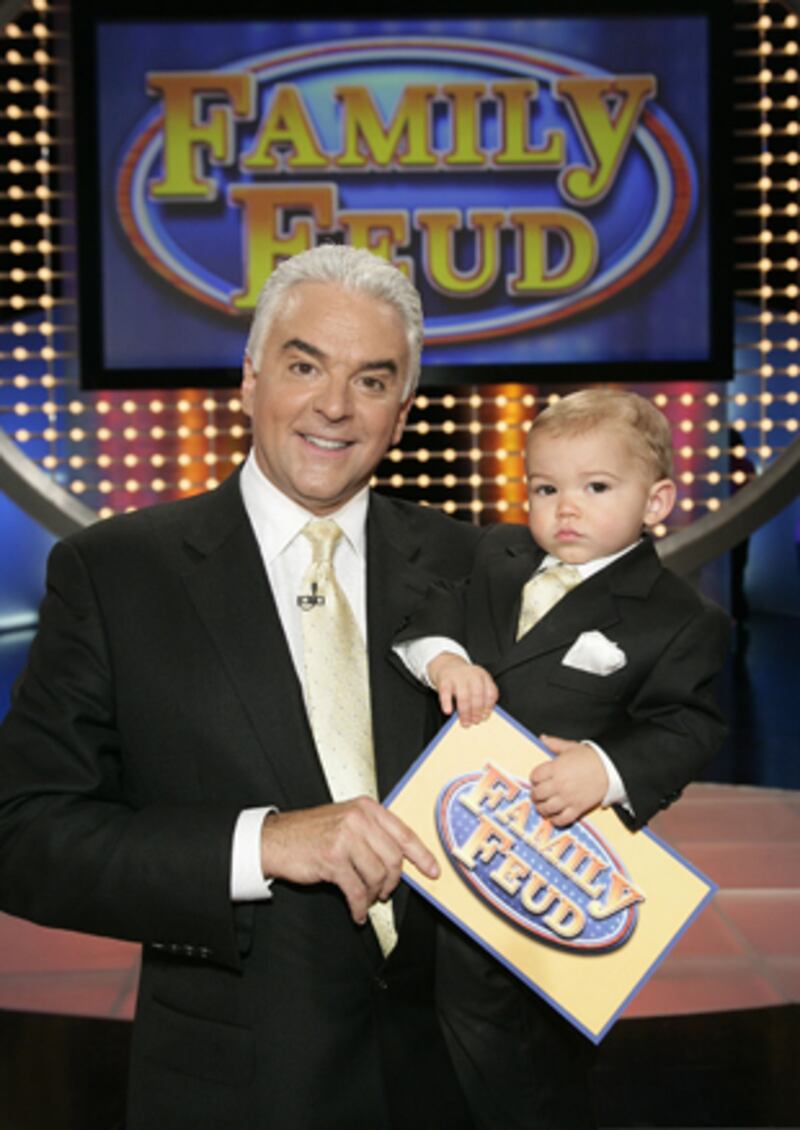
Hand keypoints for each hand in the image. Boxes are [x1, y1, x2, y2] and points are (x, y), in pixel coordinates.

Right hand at [259, 799, 438, 925]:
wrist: (275, 839)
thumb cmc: (310, 832)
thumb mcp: (346, 821)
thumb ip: (373, 834)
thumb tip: (400, 859)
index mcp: (366, 808)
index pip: (404, 833)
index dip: (422, 855)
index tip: (432, 870)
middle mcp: (358, 819)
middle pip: (394, 858)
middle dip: (392, 881)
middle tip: (385, 892)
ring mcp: (345, 837)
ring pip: (377, 875)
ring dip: (374, 894)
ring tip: (367, 900)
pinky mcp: (332, 859)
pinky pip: (357, 890)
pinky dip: (359, 906)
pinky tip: (357, 911)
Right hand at [426, 652, 497, 725]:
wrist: (447, 666)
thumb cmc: (465, 680)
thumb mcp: (477, 684)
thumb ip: (481, 698)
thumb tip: (482, 717)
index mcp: (483, 676)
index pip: (490, 692)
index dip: (489, 706)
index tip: (485, 717)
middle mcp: (472, 675)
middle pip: (478, 695)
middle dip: (477, 711)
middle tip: (475, 722)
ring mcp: (458, 677)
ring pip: (464, 696)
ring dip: (465, 712)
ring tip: (465, 722)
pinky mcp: (445, 680)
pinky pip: (446, 693)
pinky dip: (447, 703)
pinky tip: (448, 711)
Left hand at [529, 736, 608, 826]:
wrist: (610, 769)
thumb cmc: (592, 758)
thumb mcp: (571, 747)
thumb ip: (554, 743)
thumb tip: (543, 738)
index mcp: (556, 768)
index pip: (535, 776)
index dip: (534, 778)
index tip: (537, 779)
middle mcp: (559, 784)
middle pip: (537, 794)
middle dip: (535, 794)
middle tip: (537, 793)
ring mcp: (567, 798)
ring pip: (546, 808)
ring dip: (542, 808)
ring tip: (543, 805)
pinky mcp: (577, 808)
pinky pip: (561, 819)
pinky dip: (555, 820)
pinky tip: (554, 815)